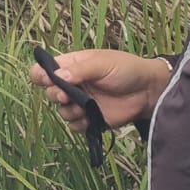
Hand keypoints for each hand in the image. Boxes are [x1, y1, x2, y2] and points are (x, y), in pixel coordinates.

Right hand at [29, 49, 171, 131]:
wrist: (148, 92)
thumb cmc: (127, 69)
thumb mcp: (103, 64)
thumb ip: (80, 70)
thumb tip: (57, 76)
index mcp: (72, 66)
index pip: (45, 70)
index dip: (41, 75)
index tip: (47, 79)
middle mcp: (73, 85)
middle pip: (49, 93)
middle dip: (55, 95)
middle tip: (66, 96)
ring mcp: (80, 102)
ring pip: (61, 111)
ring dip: (70, 111)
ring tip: (86, 107)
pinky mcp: (89, 119)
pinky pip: (74, 126)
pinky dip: (80, 124)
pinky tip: (92, 117)